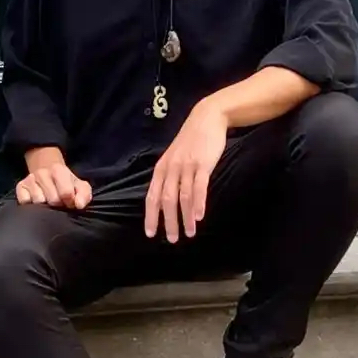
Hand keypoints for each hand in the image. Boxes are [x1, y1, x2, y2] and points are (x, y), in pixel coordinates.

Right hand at [16, 161, 91, 208]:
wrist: (47, 170)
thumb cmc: (66, 182)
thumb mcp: (80, 186)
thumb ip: (84, 194)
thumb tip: (78, 205)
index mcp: (58, 170)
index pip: (66, 193)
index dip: (70, 202)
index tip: (70, 202)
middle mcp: (42, 173)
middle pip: (52, 200)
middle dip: (58, 205)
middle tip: (59, 203)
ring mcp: (29, 179)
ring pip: (38, 202)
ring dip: (45, 206)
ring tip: (48, 202)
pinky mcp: (20, 187)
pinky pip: (25, 202)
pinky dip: (31, 206)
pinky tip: (37, 202)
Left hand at [145, 99, 227, 241]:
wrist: (207, 118)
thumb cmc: (191, 140)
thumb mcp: (174, 157)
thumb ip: (170, 175)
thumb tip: (166, 199)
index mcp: (161, 168)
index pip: (152, 196)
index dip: (150, 216)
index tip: (151, 234)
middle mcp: (171, 168)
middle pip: (166, 200)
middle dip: (168, 222)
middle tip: (171, 240)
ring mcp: (186, 166)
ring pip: (182, 196)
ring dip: (185, 218)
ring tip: (189, 234)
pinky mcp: (202, 164)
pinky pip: (199, 187)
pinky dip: (198, 203)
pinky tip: (199, 217)